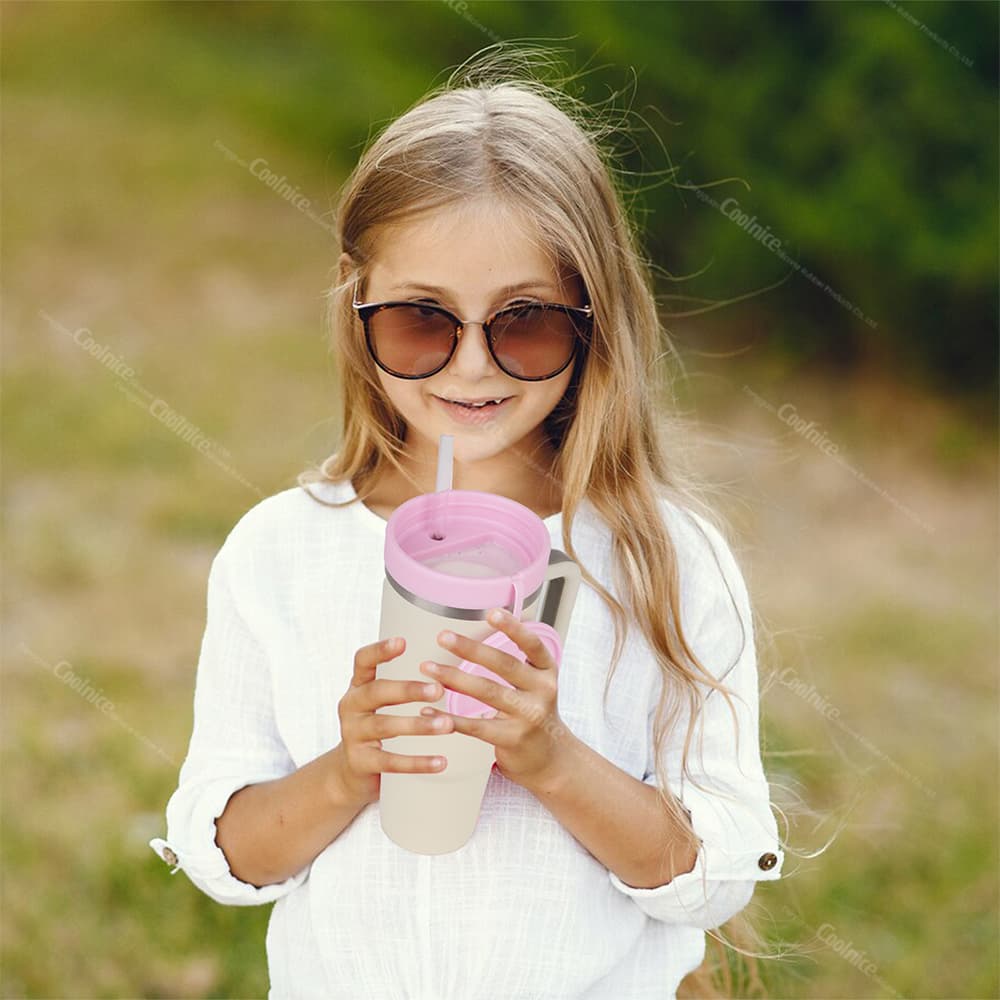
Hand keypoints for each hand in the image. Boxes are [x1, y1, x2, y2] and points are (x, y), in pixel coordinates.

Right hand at [334, 636, 453, 806]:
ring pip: (386, 726)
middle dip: (409, 690)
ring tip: (447, 725)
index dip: (380, 650)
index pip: (363, 661)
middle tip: (439, 689)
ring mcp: (353, 734)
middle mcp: (351, 706)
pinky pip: (391, 761)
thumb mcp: (379, 703)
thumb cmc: (375, 728)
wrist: (349, 772)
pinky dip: (417, 763)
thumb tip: (445, 667)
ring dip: (419, 725)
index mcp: (358, 686)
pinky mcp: (360, 762)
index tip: (402, 641)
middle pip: (377, 692)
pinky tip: (441, 761)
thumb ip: (400, 686)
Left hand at [417, 608, 572, 790]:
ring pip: (487, 692)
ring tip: (428, 667)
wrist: (551, 759)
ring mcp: (529, 716)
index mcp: (546, 671)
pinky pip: (477, 726)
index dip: (513, 627)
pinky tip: (428, 712)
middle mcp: (542, 691)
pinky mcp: (513, 738)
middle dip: (470, 649)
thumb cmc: (534, 712)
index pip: (532, 645)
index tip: (491, 612)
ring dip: (454, 678)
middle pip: (504, 665)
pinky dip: (450, 718)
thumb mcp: (536, 683)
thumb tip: (479, 632)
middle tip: (443, 637)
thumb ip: (516, 662)